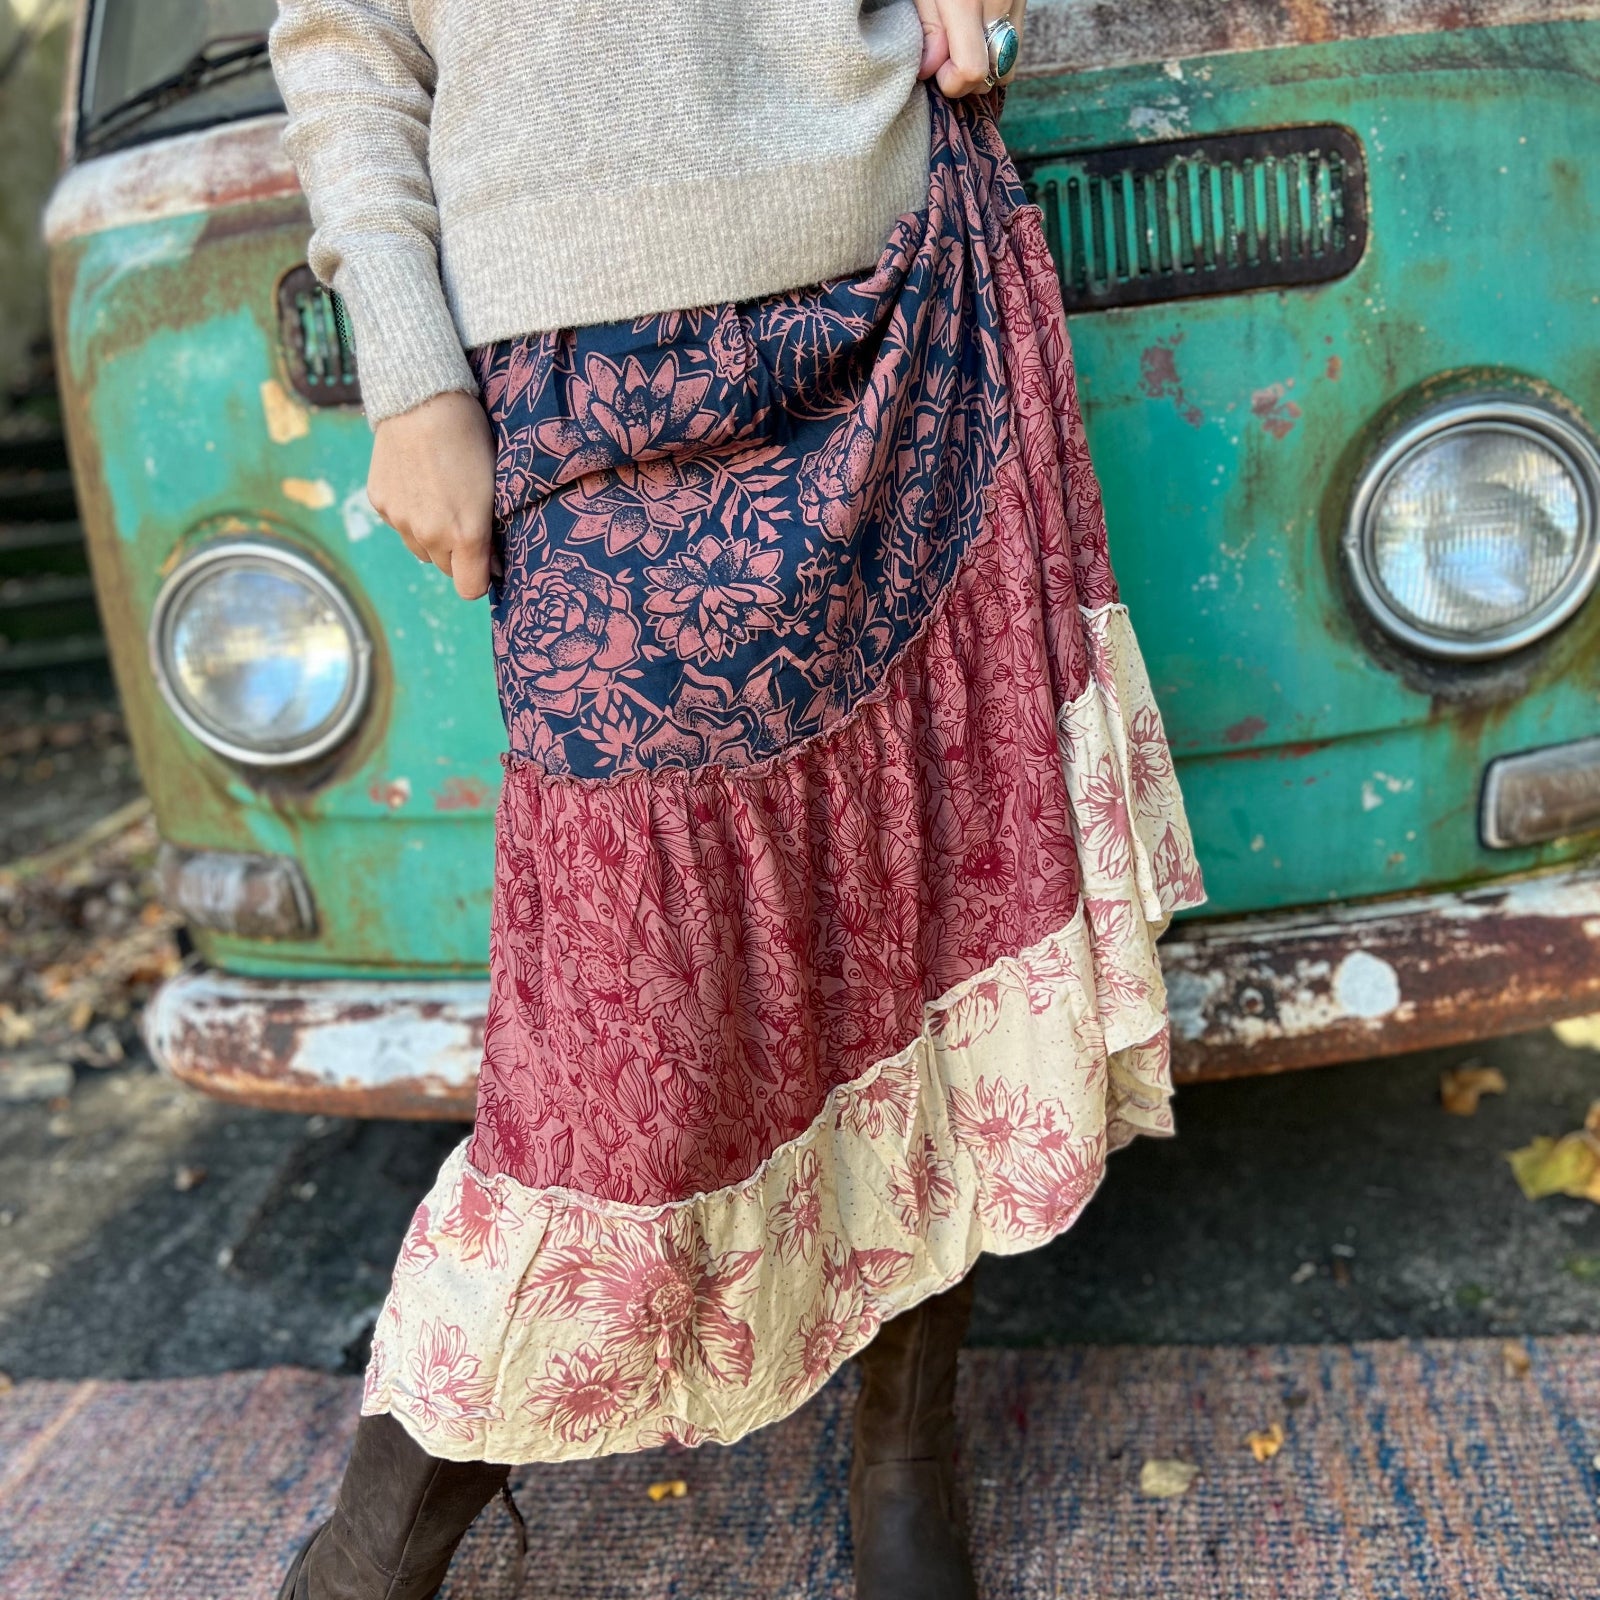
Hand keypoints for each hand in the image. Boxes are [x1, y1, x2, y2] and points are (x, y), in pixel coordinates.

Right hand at [367, 390, 496, 600]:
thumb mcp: (495, 487)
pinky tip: (419, 482)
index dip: (481, 577)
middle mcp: (430, 535)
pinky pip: (399, 524)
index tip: (489, 560)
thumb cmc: (471, 439)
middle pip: (445, 568)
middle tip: (466, 519)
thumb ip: (491, 532)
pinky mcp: (380, 503)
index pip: (470, 589)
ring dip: (432, 536)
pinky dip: (410, 514)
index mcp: (466, 535)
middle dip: (458, 553)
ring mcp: (401, 521)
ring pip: (420, 548)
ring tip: (441, 497)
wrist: (423, 400)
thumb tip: (491, 565)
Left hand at [911, 0, 1020, 97]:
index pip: (971, 72)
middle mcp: (1000, 6)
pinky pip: (1015, 43)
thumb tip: (931, 70)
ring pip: (1008, 64)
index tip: (934, 66)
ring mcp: (1018, 4)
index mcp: (968, 3)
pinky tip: (978, 33)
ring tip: (962, 44)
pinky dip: (996, 49)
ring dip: (984, 66)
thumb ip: (929, 27)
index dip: (950, 80)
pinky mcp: (1024, 2)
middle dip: (965, 78)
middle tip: (944, 55)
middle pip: (991, 76)